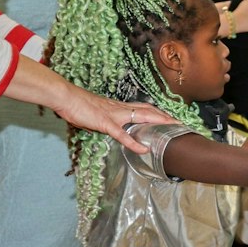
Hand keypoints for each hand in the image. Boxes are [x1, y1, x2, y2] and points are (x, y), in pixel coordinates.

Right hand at [54, 89, 177, 152]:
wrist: (66, 97)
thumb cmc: (79, 106)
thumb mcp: (97, 114)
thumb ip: (107, 121)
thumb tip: (111, 129)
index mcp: (119, 107)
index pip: (144, 108)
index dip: (158, 112)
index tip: (171, 117)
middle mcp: (120, 109)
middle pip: (149, 111)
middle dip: (166, 117)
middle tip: (181, 123)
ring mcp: (114, 116)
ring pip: (142, 118)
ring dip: (158, 123)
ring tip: (172, 130)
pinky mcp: (105, 123)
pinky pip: (122, 134)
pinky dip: (134, 143)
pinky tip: (144, 149)